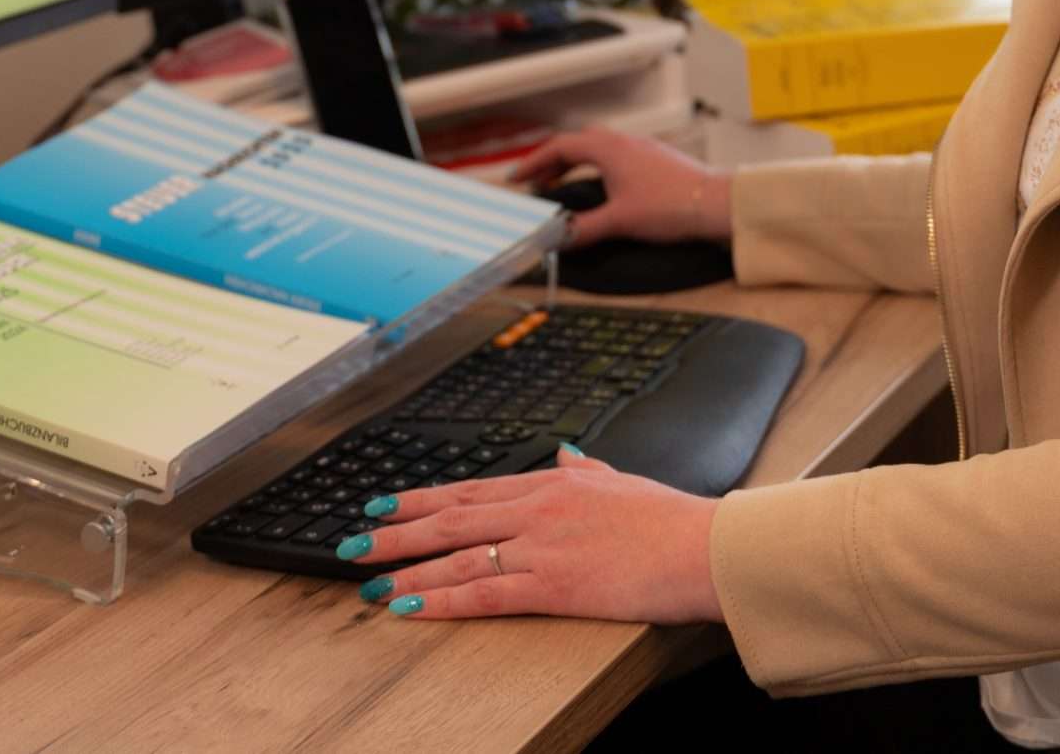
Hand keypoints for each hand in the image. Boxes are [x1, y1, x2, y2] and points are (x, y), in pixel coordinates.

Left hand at [340, 447, 722, 623]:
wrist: (705, 547)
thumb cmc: (673, 520)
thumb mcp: (623, 482)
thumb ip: (587, 470)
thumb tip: (565, 453)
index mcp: (553, 485)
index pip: (472, 489)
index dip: (422, 498)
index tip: (385, 503)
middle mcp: (538, 510)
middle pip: (450, 518)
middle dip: (396, 531)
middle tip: (353, 540)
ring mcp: (542, 546)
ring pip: (456, 557)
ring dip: (407, 569)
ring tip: (368, 580)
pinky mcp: (554, 586)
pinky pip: (484, 594)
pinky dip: (441, 601)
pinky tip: (410, 607)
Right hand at [508, 129, 733, 248]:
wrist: (716, 203)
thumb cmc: (672, 205)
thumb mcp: (620, 220)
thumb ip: (584, 229)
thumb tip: (558, 239)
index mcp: (609, 149)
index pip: (560, 147)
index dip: (535, 162)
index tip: (519, 177)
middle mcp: (625, 142)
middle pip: (578, 143)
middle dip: (553, 161)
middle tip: (538, 182)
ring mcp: (643, 149)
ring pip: (599, 148)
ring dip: (577, 163)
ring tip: (565, 184)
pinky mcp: (657, 160)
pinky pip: (617, 156)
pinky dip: (599, 168)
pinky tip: (604, 188)